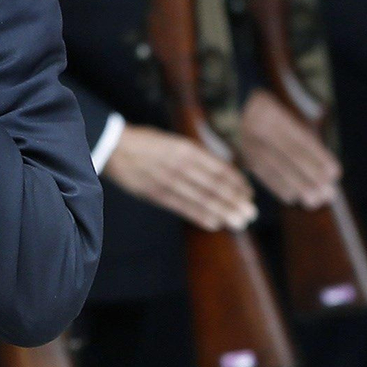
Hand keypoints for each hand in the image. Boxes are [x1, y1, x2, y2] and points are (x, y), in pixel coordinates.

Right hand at [106, 124, 256, 231]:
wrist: (115, 147)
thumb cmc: (149, 144)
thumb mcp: (175, 142)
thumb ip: (197, 156)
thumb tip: (222, 170)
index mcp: (187, 149)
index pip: (218, 168)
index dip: (236, 182)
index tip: (249, 193)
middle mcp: (180, 165)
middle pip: (214, 186)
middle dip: (234, 200)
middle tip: (251, 213)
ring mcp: (168, 180)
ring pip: (201, 198)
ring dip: (222, 211)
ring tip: (239, 222)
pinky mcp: (156, 194)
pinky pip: (182, 207)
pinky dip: (200, 216)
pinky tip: (215, 224)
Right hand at [238, 89, 341, 207]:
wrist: (236, 105)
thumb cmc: (272, 112)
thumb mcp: (286, 114)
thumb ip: (304, 137)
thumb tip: (327, 170)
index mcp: (273, 113)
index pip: (301, 139)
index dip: (319, 157)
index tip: (335, 173)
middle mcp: (259, 127)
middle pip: (290, 154)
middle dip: (312, 176)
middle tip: (329, 193)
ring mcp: (248, 141)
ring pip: (277, 167)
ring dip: (298, 186)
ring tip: (316, 200)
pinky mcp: (243, 154)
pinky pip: (262, 173)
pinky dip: (278, 187)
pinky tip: (293, 197)